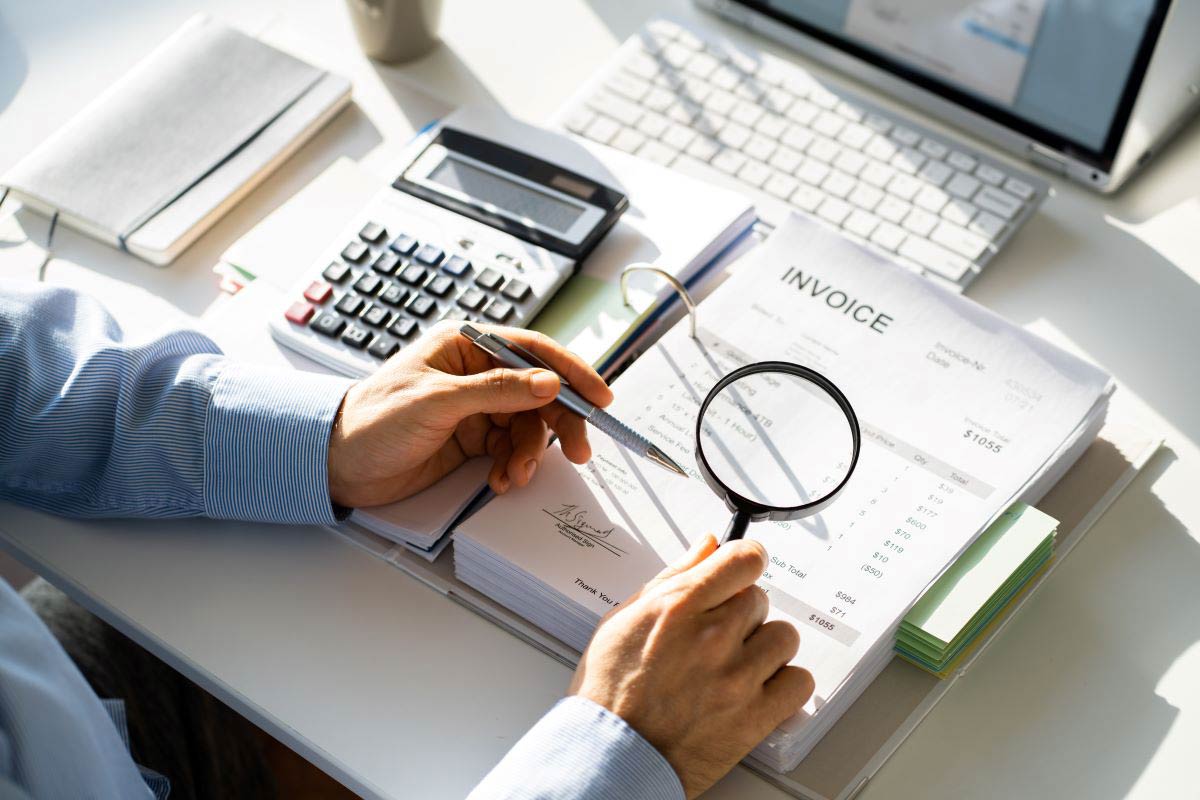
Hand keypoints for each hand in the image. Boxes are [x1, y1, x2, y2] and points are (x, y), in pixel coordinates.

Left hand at [326, 322, 612, 507]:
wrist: (336, 464)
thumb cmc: (372, 419)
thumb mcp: (437, 401)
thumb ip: (497, 391)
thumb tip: (548, 382)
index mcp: (466, 345)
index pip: (532, 350)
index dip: (570, 371)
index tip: (600, 396)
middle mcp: (475, 372)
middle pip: (539, 391)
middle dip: (559, 422)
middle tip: (578, 451)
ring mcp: (476, 407)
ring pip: (527, 426)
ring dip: (529, 453)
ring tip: (516, 476)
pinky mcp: (472, 439)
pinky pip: (510, 449)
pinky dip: (513, 466)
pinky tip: (502, 480)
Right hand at [568, 536, 814, 798]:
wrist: (611, 754)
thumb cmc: (609, 690)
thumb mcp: (625, 619)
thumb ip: (673, 576)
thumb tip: (706, 545)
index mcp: (679, 606)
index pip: (743, 559)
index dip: (747, 559)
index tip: (744, 569)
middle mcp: (712, 637)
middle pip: (759, 598)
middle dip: (741, 612)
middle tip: (717, 635)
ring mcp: (737, 678)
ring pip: (784, 637)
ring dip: (764, 646)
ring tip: (736, 663)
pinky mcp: (755, 717)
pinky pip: (799, 681)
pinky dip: (784, 683)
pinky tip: (757, 687)